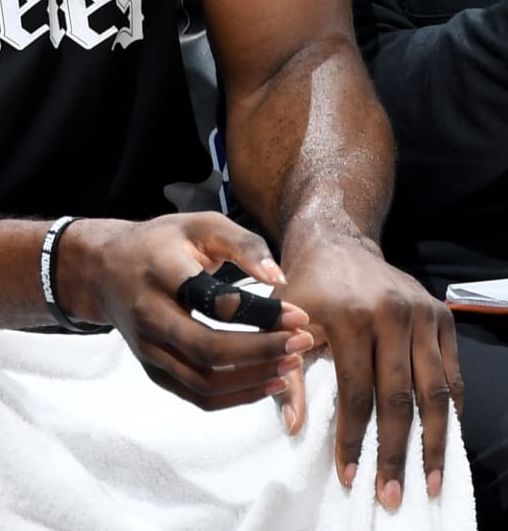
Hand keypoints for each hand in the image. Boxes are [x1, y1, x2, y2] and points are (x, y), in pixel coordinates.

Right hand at [67, 213, 315, 410]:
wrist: (103, 270)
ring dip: (255, 379)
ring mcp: (147, 347)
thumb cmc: (160, 244)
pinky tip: (268, 382)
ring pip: (205, 381)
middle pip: (208, 349)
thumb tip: (279, 279)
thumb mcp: (199, 226)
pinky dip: (238, 397)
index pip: (212, 300)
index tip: (300, 316)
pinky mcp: (153, 370)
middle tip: (303, 343)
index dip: (261, 313)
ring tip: (292, 363)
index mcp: (160, 271)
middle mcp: (148, 313)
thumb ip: (243, 244)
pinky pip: (198, 397)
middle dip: (263, 352)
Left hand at [283, 233, 461, 507]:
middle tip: (393, 493)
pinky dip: (449, 408)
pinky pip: (451, 373)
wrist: (336, 241)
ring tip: (430, 480)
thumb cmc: (303, 286)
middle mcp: (393, 314)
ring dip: (434, 441)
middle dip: (396, 451)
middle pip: (400, 398)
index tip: (351, 474)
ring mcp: (422, 314)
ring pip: (434, 390)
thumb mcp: (284, 322)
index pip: (357, 392)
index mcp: (351, 317)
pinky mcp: (441, 316)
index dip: (355, 437)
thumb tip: (295, 428)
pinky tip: (443, 439)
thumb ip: (288, 373)